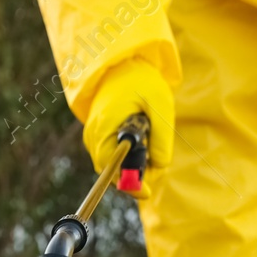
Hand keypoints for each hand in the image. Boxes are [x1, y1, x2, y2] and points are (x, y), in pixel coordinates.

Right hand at [83, 59, 174, 196]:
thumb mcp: (159, 104)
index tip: (146, 192)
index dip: (128, 184)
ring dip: (135, 164)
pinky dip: (130, 156)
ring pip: (114, 165)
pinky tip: (144, 140)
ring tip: (152, 141)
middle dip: (136, 173)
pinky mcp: (100, 136)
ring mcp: (95, 136)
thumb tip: (159, 165)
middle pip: (112, 172)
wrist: (123, 64)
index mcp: (105, 127)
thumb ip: (161, 136)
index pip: (110, 168)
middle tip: (158, 161)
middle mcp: (94, 135)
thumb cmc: (141, 81)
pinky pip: (113, 156)